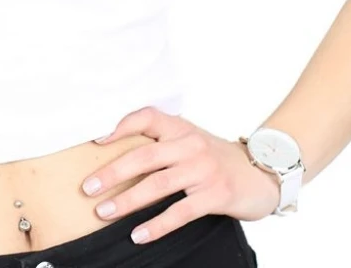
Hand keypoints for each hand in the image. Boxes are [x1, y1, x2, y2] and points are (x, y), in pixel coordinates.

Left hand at [80, 106, 281, 243]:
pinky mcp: (215, 195)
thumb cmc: (215, 158)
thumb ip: (162, 142)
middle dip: (112, 172)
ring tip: (104, 212)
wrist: (261, 173)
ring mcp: (203, 169)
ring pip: (157, 184)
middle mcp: (190, 144)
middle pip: (144, 155)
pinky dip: (157, 224)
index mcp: (181, 127)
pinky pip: (180, 211)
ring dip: (127, 200)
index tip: (96, 141)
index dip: (120, 126)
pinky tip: (138, 234)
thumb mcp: (190, 141)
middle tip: (88, 187)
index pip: (147, 117)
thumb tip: (117, 152)